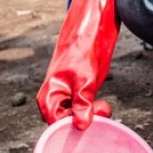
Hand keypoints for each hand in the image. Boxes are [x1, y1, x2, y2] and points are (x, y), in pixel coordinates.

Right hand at [36, 0, 118, 129]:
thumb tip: (82, 125)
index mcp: (49, 94)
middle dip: (82, 119)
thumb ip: (83, 102)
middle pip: (64, 120)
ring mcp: (64, 91)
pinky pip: (79, 105)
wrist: (90, 27)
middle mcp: (53, 95)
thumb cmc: (83, 50)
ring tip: (104, 105)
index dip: (73, 124)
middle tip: (103, 108)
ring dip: (88, 113)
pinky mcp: (74, 86)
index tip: (93, 115)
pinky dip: (89, 107)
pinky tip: (101, 102)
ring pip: (73, 113)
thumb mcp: (86, 78)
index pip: (55, 122)